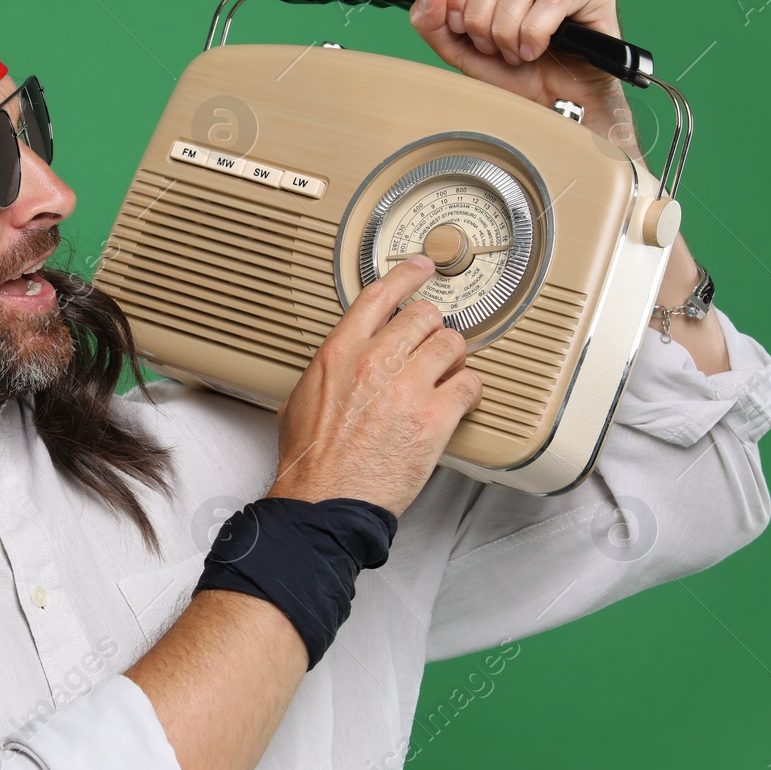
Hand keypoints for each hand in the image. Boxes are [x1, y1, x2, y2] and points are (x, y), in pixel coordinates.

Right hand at [267, 256, 482, 514]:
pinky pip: (471, 385)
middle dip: (431, 329)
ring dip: (453, 358)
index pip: (380, 294)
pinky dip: (469, 391)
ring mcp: (408, 387)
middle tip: (431, 344)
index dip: (407, 275)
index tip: (421, 267)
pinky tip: (459, 401)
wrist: (324, 501)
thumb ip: (326, 373)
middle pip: (424, 316)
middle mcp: (375, 361)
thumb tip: (337, 368)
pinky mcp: (435, 417)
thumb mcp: (299, 400)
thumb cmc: (309, 462)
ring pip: (452, 344)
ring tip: (446, 374)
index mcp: (339, 353)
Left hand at [408, 0, 635, 152]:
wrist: (553, 104)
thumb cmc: (514, 73)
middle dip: (483, 21)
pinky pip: (553, 0)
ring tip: (515, 53)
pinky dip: (535, 34)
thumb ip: (433, 21)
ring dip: (509, 32)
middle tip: (494, 48)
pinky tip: (536, 51)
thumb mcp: (459, 49)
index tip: (464, 31)